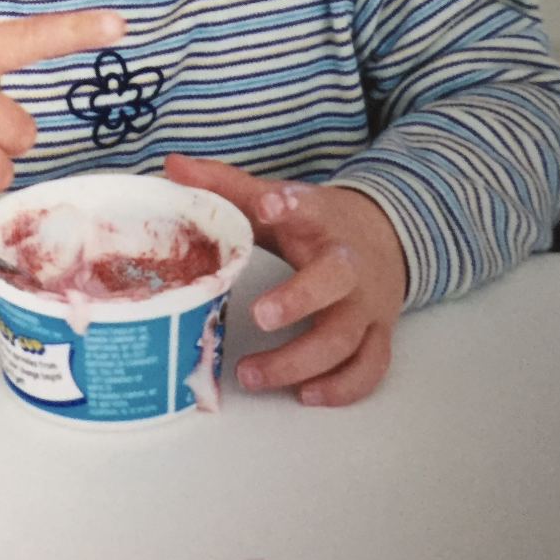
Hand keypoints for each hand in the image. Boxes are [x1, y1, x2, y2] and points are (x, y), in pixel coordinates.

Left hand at [165, 154, 407, 405]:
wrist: (387, 236)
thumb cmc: (318, 221)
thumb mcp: (278, 197)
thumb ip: (225, 184)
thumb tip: (172, 165)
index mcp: (322, 220)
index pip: (309, 207)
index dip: (290, 206)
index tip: (268, 205)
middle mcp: (350, 264)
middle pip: (335, 281)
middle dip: (298, 299)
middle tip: (259, 315)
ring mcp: (368, 304)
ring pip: (345, 338)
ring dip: (300, 361)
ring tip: (252, 373)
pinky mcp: (378, 334)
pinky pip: (368, 368)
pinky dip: (341, 387)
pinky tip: (305, 394)